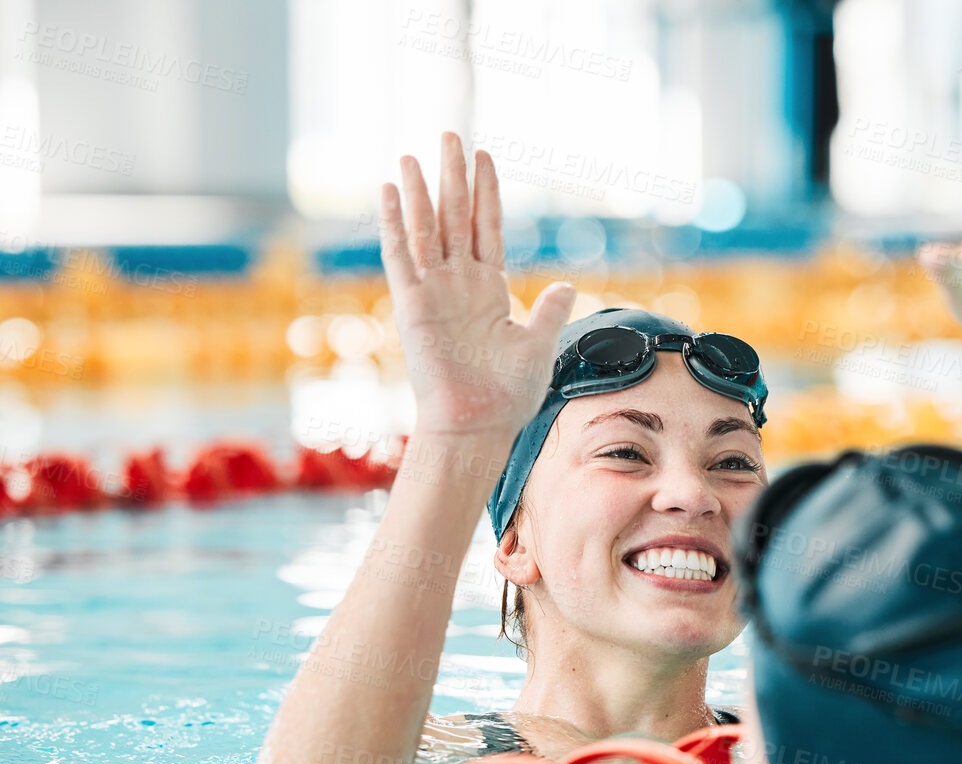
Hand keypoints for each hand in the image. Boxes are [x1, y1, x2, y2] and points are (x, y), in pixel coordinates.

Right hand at [380, 132, 576, 439]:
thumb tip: (566, 284)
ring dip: (418, 191)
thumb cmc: (508, 394)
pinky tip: (389, 192)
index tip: (484, 156)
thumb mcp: (539, 345)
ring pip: (424, 229)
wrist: (480, 424)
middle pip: (454, 217)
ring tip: (414, 154)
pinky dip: (394, 223)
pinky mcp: (412, 305)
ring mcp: (433, 292)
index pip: (486, 227)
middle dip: (452, 176)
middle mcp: (459, 284)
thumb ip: (549, 311)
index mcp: (488, 289)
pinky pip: (400, 256)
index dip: (486, 192)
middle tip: (450, 135)